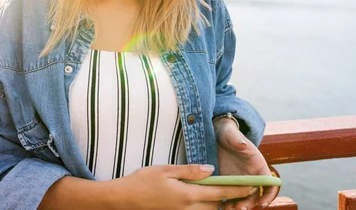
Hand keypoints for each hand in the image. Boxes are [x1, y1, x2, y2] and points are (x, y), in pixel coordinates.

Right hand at [110, 164, 256, 209]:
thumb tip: (211, 170)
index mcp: (187, 195)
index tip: (251, 186)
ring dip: (216, 205)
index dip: (237, 189)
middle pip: (217, 206)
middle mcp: (188, 209)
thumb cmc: (142, 181)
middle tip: (241, 190)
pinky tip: (204, 202)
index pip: (219, 192)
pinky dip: (205, 209)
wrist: (124, 199)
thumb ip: (190, 171)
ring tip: (223, 195)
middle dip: (229, 198)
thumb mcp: (165, 170)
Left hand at [215, 119, 279, 209]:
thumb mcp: (231, 134)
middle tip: (239, 208)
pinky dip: (225, 202)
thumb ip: (237, 139)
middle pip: (254, 195)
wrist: (216, 134)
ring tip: (226, 208)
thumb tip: (243, 144)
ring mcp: (238, 180)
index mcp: (258, 166)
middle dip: (249, 203)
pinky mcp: (226, 182)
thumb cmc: (227, 133)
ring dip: (237, 205)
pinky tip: (218, 205)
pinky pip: (228, 196)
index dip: (268, 195)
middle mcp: (250, 176)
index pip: (269, 184)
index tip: (261, 203)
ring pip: (241, 198)